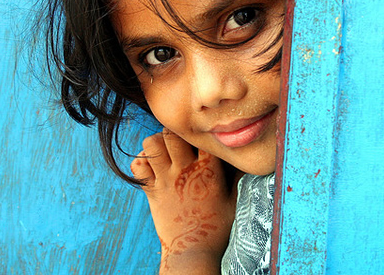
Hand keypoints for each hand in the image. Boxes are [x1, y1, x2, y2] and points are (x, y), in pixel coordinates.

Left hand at [131, 129, 236, 273]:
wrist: (193, 251)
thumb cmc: (216, 227)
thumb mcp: (234, 201)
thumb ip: (237, 177)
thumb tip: (246, 161)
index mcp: (208, 170)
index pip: (200, 135)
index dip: (200, 132)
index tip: (201, 138)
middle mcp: (185, 170)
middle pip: (172, 132)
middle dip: (174, 132)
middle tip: (178, 141)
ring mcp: (166, 180)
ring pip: (151, 143)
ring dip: (156, 143)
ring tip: (164, 152)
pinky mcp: (151, 191)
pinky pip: (137, 165)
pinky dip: (141, 162)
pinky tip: (152, 167)